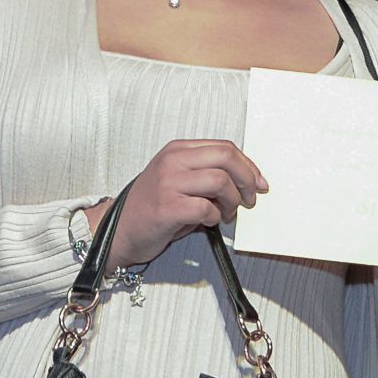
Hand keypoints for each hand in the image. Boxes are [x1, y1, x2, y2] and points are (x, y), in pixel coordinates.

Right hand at [88, 139, 268, 267]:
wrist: (118, 230)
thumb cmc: (152, 208)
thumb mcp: (177, 180)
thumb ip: (205, 174)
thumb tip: (245, 182)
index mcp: (178, 150)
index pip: (224, 147)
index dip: (248, 165)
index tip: (259, 182)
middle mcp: (173, 161)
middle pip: (227, 157)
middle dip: (247, 180)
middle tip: (250, 199)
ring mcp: (168, 182)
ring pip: (221, 181)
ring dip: (232, 201)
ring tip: (227, 214)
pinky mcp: (167, 207)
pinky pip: (207, 208)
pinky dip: (215, 217)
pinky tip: (208, 222)